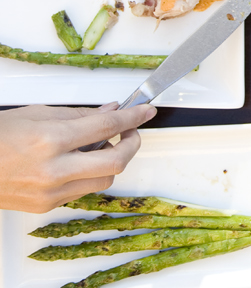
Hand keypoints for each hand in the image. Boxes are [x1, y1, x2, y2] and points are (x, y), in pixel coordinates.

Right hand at [0, 103, 156, 212]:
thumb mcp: (38, 113)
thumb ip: (80, 114)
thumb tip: (112, 110)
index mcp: (51, 140)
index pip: (108, 127)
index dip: (133, 117)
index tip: (146, 111)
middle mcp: (53, 169)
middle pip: (116, 162)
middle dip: (133, 144)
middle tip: (132, 131)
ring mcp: (50, 192)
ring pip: (104, 180)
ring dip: (113, 160)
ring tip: (104, 145)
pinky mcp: (46, 206)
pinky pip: (83, 190)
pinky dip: (90, 173)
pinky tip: (82, 161)